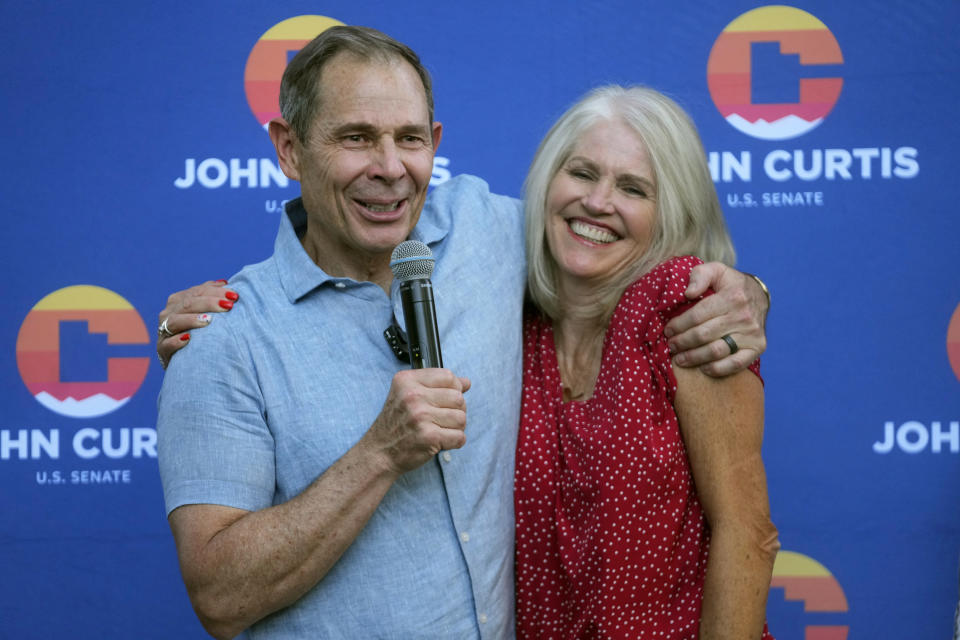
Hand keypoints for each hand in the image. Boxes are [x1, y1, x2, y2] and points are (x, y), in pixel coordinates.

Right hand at [157, 280, 237, 368]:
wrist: (185, 359)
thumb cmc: (198, 332)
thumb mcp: (202, 312)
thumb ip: (210, 297)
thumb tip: (224, 283)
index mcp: (179, 300)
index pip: (197, 292)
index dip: (215, 292)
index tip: (234, 295)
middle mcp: (169, 312)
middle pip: (188, 303)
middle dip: (209, 303)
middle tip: (228, 305)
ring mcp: (163, 330)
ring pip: (175, 321)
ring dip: (192, 320)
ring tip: (208, 320)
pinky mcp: (162, 349)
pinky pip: (167, 344)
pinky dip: (176, 341)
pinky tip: (188, 339)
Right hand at [364, 369, 471, 474]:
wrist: (380, 452)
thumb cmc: (396, 424)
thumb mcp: (408, 395)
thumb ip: (437, 386)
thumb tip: (466, 382)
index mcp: (407, 380)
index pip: (448, 376)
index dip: (454, 389)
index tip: (444, 400)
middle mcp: (413, 395)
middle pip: (458, 397)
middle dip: (456, 411)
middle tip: (440, 420)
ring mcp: (420, 416)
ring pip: (461, 418)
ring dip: (456, 428)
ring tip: (440, 430)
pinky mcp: (428, 436)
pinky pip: (459, 437)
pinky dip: (454, 442)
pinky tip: (440, 441)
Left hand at [664, 262, 768, 376]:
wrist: (758, 296)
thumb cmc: (730, 284)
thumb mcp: (716, 270)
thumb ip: (700, 275)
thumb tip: (688, 293)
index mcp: (732, 296)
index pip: (698, 315)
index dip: (679, 325)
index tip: (668, 330)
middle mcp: (744, 316)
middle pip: (704, 335)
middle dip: (682, 342)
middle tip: (671, 345)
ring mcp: (752, 333)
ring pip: (716, 351)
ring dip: (694, 357)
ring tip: (679, 358)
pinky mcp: (758, 347)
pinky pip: (735, 364)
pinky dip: (717, 369)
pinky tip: (703, 368)